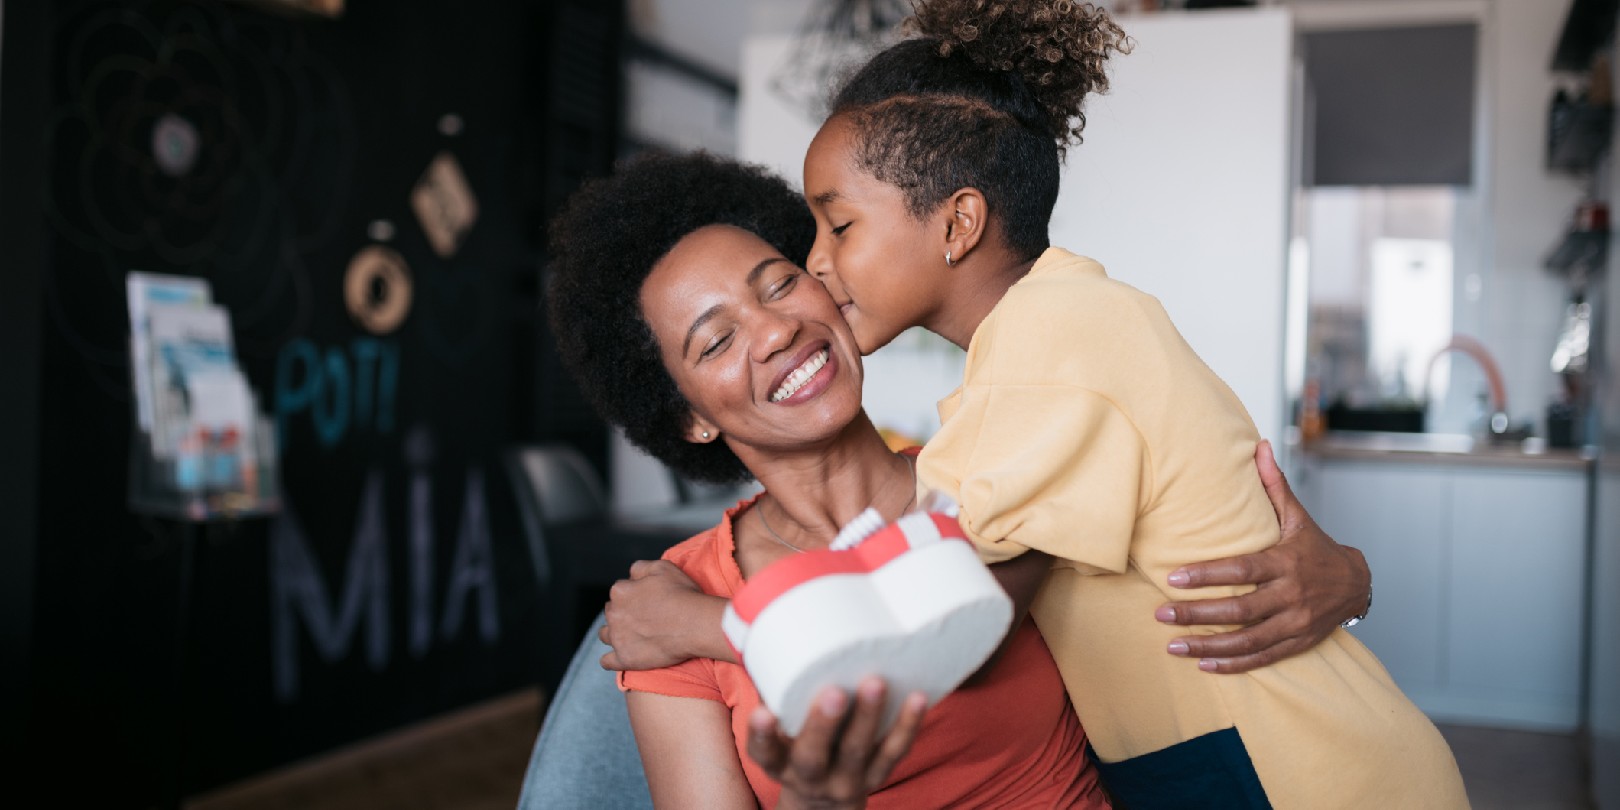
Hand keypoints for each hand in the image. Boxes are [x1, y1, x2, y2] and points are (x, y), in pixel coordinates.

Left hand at [599, 560, 729, 669]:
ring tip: (631, 636)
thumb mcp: (663, 567)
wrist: (694, 624)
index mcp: (621, 591)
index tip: (647, 600)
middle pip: (612, 611)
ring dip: (614, 633)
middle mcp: (614, 613)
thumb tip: (631, 574)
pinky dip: (611, 660)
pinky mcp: (625, 658)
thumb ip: (641, 567)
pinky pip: (607, 662)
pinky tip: (621, 656)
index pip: (620, 590)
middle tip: (643, 617)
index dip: (634, 594)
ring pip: (605, 634)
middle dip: (623, 613)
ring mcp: (618, 638)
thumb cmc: (682, 595)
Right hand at [746, 678, 926, 809]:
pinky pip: (894, 752)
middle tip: (833, 692)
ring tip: (876, 683)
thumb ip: (779, 691)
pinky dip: (908, 725)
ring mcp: (846, 779)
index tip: (763, 713)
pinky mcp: (877, 775)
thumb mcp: (781, 730)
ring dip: (868, 717)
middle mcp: (809, 776)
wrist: (825, 795)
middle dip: (823, 724)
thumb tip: (776, 633)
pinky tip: (917, 698)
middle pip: (813, 756)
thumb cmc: (799, 743)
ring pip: (857, 751)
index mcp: (778, 762)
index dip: (763, 734)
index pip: (765, 751)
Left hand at [1156, 440, 1371, 673]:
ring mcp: (1295, 623)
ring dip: (1208, 645)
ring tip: (1172, 645)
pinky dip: (1233, 664)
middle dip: (1197, 613)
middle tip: (1161, 614)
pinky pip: (1262, 657)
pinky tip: (1203, 664)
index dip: (1207, 575)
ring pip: (1247, 640)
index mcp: (1286, 563)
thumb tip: (1258, 446)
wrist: (1357, 585)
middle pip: (1240, 609)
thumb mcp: (1297, 518)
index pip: (1242, 570)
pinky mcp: (1297, 643)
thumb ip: (1274, 486)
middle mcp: (1291, 596)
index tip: (1173, 578)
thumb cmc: (1317, 549)